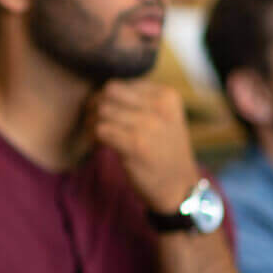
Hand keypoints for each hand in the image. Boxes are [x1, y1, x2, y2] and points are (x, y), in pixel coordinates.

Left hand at [88, 80, 199, 213]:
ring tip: (96, 134)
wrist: (179, 188)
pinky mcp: (136, 145)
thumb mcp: (164, 118)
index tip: (105, 113)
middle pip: (110, 93)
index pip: (122, 84)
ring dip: (93, 122)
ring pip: (103, 110)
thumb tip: (101, 92)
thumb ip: (140, 102)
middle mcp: (159, 107)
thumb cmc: (164, 152)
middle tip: (94, 121)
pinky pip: (101, 129)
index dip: (107, 99)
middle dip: (96, 105)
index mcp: (167, 96)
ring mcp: (148, 125)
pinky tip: (98, 145)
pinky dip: (94, 137)